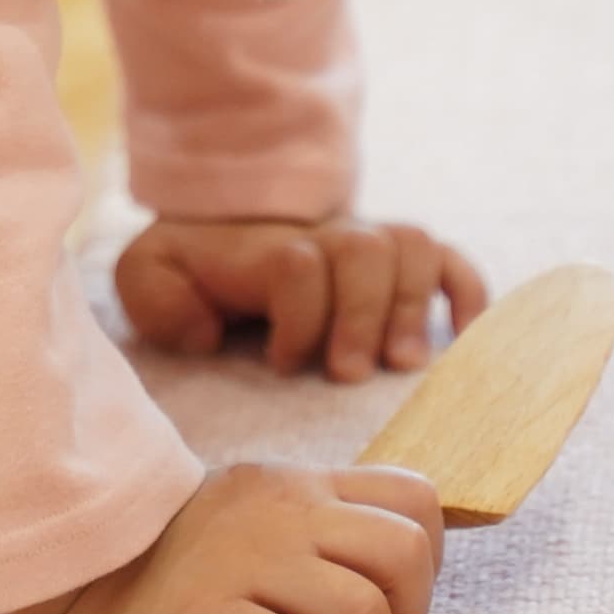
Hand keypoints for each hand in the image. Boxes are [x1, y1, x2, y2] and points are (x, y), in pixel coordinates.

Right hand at [20, 461, 439, 613]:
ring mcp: (248, 565)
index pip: (417, 499)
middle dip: (406, 613)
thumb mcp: (263, 505)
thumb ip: (325, 517)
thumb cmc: (187, 550)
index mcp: (304, 486)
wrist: (89, 563)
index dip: (425, 557)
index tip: (386, 590)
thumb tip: (405, 555)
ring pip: (363, 612)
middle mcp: (286, 516)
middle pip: (406, 555)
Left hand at [116, 216, 488, 383]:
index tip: (279, 364)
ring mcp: (367, 244)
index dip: (297, 316)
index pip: (298, 262)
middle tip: (346, 374)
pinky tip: (464, 336)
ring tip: (400, 364)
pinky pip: (450, 259)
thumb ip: (158, 299)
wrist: (217, 238)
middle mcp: (325, 238)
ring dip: (413, 305)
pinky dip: (466, 292)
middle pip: (364, 249)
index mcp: (265, 247)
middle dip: (360, 315)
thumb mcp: (147, 280)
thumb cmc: (188, 277)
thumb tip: (208, 332)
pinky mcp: (400, 263)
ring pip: (411, 244)